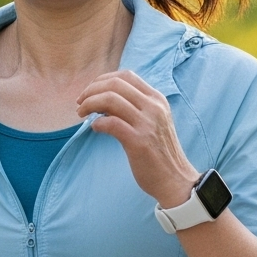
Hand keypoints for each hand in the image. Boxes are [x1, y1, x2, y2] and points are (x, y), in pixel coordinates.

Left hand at [77, 68, 198, 208]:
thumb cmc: (160, 154)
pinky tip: (95, 128)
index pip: (126, 76)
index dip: (103, 80)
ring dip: (90, 104)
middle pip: (115, 84)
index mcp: (157, 99)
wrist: (176, 180)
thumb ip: (136, 109)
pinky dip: (98, 123)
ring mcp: (147, 123)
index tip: (90, 91)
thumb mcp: (153, 122)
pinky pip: (111, 123)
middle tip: (80, 102)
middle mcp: (153, 107)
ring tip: (81, 113)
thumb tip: (105, 102)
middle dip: (92, 90)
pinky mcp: (139, 141)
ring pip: (110, 99)